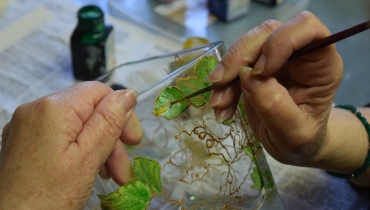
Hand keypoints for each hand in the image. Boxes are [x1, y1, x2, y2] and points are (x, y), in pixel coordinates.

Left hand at [0, 82, 141, 208]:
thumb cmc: (48, 197)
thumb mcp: (87, 159)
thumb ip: (108, 122)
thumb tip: (128, 93)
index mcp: (54, 108)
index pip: (99, 92)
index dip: (122, 113)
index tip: (133, 142)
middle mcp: (37, 110)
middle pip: (88, 111)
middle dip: (111, 138)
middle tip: (122, 170)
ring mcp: (27, 126)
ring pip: (76, 126)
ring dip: (99, 148)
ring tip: (111, 177)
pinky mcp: (24, 143)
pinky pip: (60, 137)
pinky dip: (79, 152)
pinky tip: (89, 173)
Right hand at [207, 11, 342, 164]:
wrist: (292, 146)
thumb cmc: (303, 140)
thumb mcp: (294, 133)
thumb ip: (275, 106)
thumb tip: (248, 76)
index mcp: (320, 64)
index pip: (306, 29)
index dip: (280, 42)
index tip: (260, 72)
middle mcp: (298, 54)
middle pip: (266, 33)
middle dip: (239, 58)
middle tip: (220, 84)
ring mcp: (275, 58)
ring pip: (245, 47)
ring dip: (226, 74)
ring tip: (219, 105)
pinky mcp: (255, 67)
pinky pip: (233, 66)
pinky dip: (222, 85)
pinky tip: (221, 107)